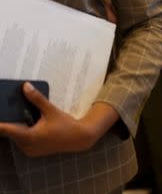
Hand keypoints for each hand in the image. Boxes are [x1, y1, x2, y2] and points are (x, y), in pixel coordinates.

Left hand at [0, 82, 115, 156]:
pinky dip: (21, 134)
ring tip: (23, 118)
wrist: (79, 138)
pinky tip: (28, 126)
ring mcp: (29, 151)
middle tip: (7, 112)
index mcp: (29, 136)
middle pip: (10, 133)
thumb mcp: (51, 110)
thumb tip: (25, 86)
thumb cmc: (65, 124)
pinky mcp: (32, 152)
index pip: (6, 130)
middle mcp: (27, 146)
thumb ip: (36, 99)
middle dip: (9, 123)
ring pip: (15, 138)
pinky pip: (21, 142)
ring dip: (15, 129)